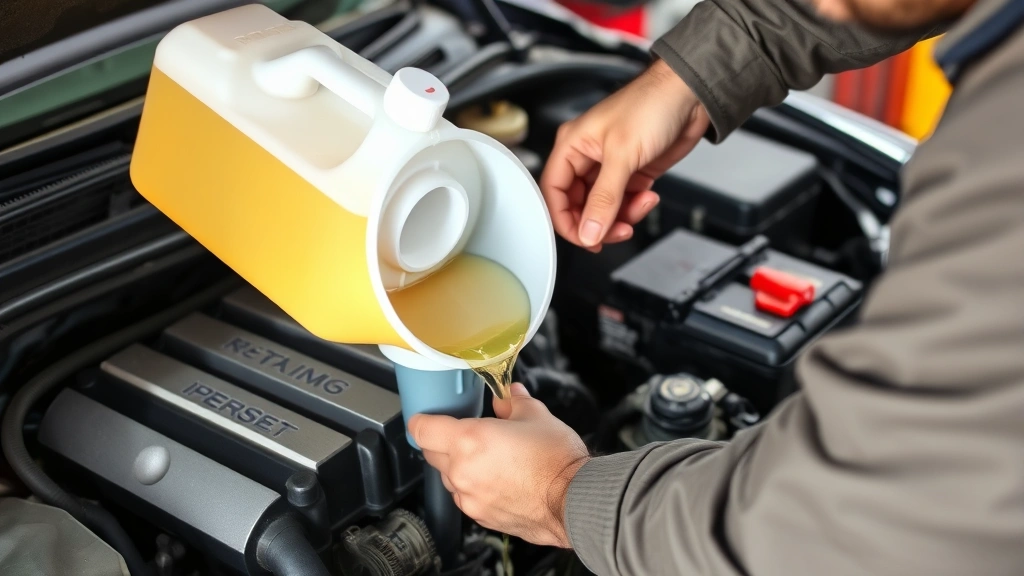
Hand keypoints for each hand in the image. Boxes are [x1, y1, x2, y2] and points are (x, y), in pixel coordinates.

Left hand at [408, 383, 589, 547]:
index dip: (422, 419)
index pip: (422, 429)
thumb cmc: (556, 461)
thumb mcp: (536, 416)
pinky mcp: (481, 517)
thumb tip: (508, 396)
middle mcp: (462, 471)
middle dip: (443, 442)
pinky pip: (466, 498)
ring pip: (449, 478)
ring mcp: (470, 498)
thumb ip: (514, 403)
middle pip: (432, 454)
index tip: (426, 417)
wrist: (575, 501)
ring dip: (460, 466)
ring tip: (490, 458)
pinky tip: (498, 480)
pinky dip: (474, 487)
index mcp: (468, 440)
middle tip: (466, 433)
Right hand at [540, 58, 709, 250]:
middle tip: (615, 231)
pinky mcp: (631, 174)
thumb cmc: (652, 103)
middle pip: (578, 206)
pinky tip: (649, 196)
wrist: (690, 95)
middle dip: (597, 222)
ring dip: (622, 216)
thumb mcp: (623, 154)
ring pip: (603, 208)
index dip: (564, 220)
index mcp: (572, 146)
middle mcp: (587, 157)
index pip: (554, 193)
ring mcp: (610, 167)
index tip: (583, 238)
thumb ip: (604, 198)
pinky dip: (636, 207)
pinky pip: (624, 203)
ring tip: (640, 205)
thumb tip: (589, 231)